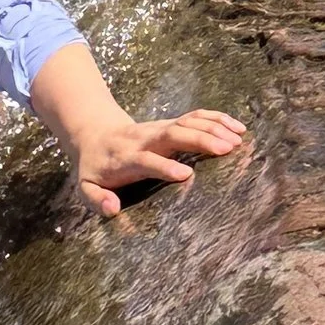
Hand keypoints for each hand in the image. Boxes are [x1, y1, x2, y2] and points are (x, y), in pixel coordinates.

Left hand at [66, 105, 248, 218]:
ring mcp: (159, 128)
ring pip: (187, 122)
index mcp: (126, 157)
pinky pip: (195, 116)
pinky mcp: (170, 124)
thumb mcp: (86, 188)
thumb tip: (113, 208)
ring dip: (213, 128)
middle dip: (199, 140)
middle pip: (173, 134)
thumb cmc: (95, 169)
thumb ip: (97, 200)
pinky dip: (216, 118)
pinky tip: (237, 127)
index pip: (146, 160)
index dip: (164, 166)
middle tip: (226, 149)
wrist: (95, 135)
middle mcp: (145, 139)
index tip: (186, 175)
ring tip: (238, 139)